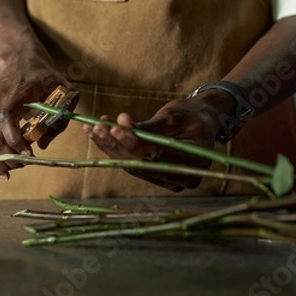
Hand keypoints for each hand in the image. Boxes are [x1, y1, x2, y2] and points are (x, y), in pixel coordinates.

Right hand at [0, 55, 76, 179]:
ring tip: (11, 171)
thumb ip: (59, 118)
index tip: (31, 155)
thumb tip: (43, 145)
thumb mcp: (61, 90)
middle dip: (9, 157)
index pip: (5, 121)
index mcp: (11, 94)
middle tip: (26, 163)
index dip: (16, 143)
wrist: (19, 60)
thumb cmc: (42, 76)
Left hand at [82, 90, 233, 190]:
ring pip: (132, 164)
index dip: (133, 141)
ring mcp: (167, 180)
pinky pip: (132, 163)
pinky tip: (99, 135)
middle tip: (97, 126)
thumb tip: (123, 124)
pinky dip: (114, 149)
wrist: (202, 121)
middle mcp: (180, 178)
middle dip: (115, 143)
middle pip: (140, 162)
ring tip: (93, 129)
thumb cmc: (192, 115)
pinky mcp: (155, 176)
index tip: (114, 126)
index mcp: (193, 164)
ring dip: (109, 146)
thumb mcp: (175, 115)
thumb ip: (150, 126)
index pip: (156, 155)